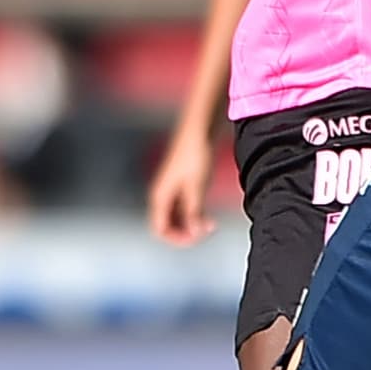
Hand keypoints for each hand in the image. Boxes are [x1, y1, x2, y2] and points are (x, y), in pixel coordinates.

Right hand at [148, 115, 216, 245]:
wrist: (199, 131)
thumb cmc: (195, 155)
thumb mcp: (196, 187)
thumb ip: (193, 212)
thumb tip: (194, 232)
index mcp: (160, 196)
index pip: (159, 228)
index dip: (176, 238)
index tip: (195, 238)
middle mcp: (162, 194)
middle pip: (167, 225)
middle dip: (185, 232)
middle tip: (204, 232)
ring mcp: (172, 190)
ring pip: (177, 217)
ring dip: (191, 224)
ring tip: (210, 224)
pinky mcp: (182, 185)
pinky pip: (184, 208)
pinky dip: (195, 214)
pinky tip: (209, 215)